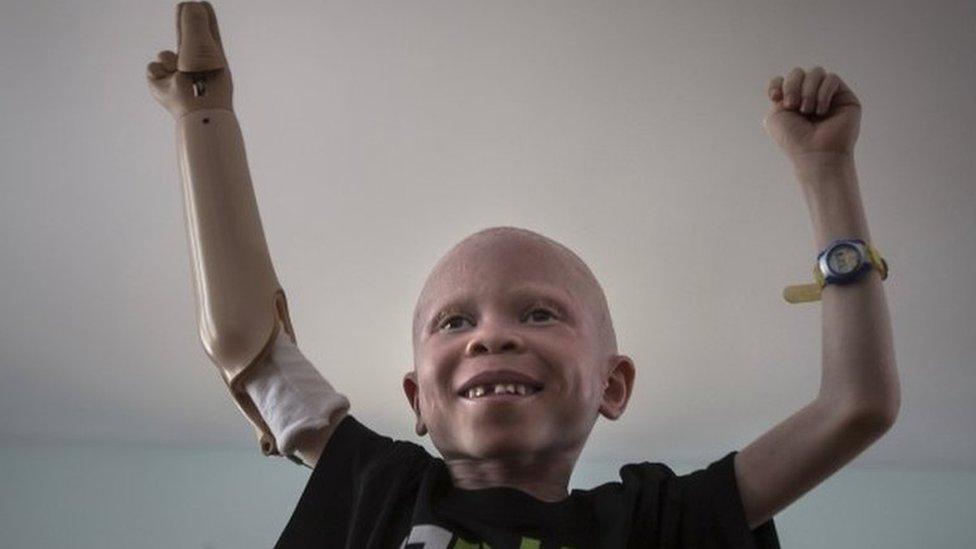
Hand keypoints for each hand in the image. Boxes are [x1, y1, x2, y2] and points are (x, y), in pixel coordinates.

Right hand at [146, 2, 232, 118]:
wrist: (197, 111)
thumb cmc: (205, 81)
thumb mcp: (202, 48)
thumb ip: (195, 25)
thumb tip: (191, 3)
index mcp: (213, 60)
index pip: (209, 33)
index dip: (205, 18)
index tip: (203, 4)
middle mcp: (196, 68)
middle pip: (188, 40)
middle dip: (185, 24)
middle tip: (184, 6)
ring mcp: (178, 76)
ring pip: (165, 54)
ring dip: (169, 58)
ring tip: (180, 70)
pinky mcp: (161, 85)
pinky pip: (153, 67)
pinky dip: (160, 70)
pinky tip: (170, 80)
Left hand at [762, 66, 860, 163]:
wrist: (816, 153)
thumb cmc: (795, 139)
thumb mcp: (775, 116)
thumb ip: (777, 94)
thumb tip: (788, 82)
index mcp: (791, 101)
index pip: (783, 79)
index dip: (778, 84)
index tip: (775, 97)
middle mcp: (808, 96)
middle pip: (798, 72)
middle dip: (792, 86)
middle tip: (792, 106)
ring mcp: (827, 95)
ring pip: (816, 72)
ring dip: (808, 90)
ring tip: (807, 110)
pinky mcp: (843, 96)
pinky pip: (831, 78)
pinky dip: (823, 92)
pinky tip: (821, 111)